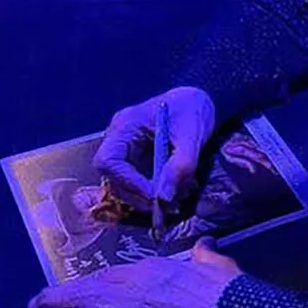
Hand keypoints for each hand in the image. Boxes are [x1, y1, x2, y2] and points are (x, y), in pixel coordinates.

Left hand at [28, 237, 241, 307]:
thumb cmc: (222, 292)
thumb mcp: (217, 267)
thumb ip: (205, 255)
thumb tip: (205, 245)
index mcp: (145, 274)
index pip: (104, 278)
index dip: (84, 287)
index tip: (74, 293)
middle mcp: (124, 295)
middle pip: (76, 297)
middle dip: (52, 302)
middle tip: (37, 305)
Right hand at [94, 86, 215, 211]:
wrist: (199, 100)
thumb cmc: (192, 108)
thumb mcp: (191, 134)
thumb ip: (181, 164)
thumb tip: (165, 196)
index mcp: (124, 127)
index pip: (108, 161)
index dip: (127, 182)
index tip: (153, 195)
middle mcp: (120, 141)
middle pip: (114, 178)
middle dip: (139, 196)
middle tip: (167, 206)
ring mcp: (129, 152)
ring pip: (127, 185)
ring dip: (149, 198)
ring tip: (177, 201)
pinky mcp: (140, 161)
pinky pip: (141, 182)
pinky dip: (157, 192)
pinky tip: (178, 192)